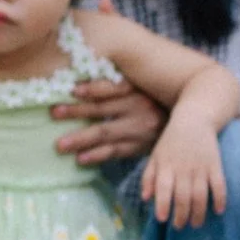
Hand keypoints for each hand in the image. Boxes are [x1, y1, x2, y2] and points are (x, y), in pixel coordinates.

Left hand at [51, 79, 168, 165]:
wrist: (185, 124)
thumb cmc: (153, 98)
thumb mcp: (141, 85)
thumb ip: (116, 82)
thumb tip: (80, 80)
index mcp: (138, 89)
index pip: (113, 88)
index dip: (93, 89)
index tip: (72, 90)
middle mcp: (141, 109)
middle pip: (103, 110)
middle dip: (76, 112)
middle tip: (54, 113)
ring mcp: (141, 130)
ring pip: (106, 133)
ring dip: (81, 139)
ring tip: (60, 145)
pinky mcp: (140, 147)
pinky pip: (115, 152)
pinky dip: (97, 156)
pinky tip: (80, 159)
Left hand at [138, 120, 227, 229]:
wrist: (194, 120)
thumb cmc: (171, 142)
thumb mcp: (155, 156)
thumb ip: (148, 177)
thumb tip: (145, 198)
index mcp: (166, 166)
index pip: (163, 189)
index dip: (163, 205)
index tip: (162, 220)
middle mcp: (183, 168)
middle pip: (183, 197)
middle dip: (181, 215)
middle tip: (180, 226)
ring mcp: (201, 167)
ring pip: (201, 195)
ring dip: (199, 213)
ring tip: (196, 224)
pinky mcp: (216, 165)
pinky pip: (219, 185)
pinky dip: (220, 199)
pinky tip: (219, 211)